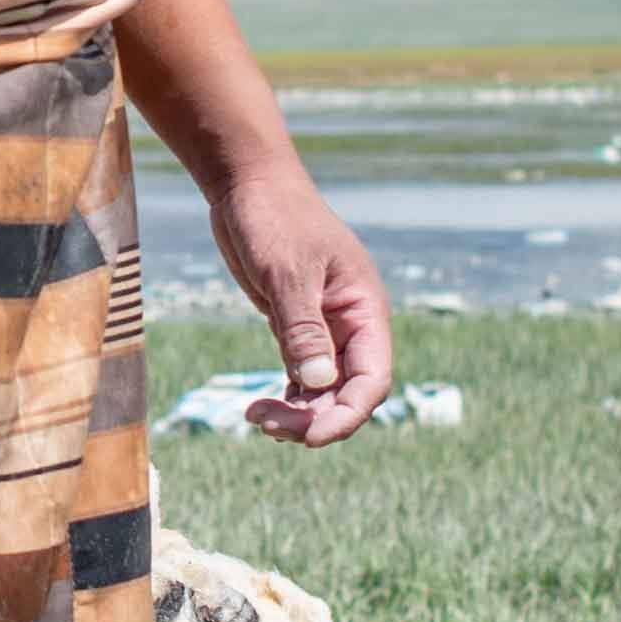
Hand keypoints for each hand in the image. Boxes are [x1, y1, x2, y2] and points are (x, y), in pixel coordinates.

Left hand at [197, 159, 394, 442]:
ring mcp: (324, 328)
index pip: (371, 379)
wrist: (249, 184)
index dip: (347, 414)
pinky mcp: (295, 327)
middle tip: (267, 426)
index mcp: (365, 310)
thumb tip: (317, 383)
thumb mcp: (287, 273)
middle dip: (314, 418)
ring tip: (255, 418)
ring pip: (322, 390)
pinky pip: (301, 376)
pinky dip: (286, 397)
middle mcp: (351, 324)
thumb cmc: (275, 218)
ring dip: (296, 413)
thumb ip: (302, 329)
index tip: (312, 437)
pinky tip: (257, 408)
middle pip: (347, 392)